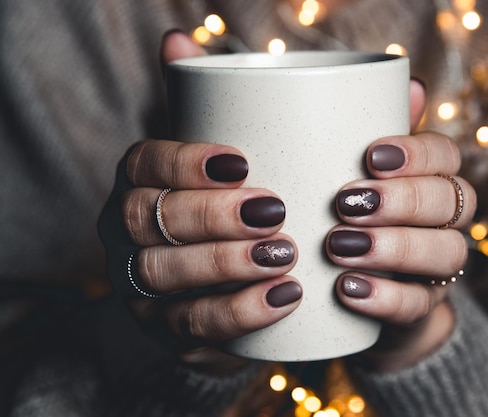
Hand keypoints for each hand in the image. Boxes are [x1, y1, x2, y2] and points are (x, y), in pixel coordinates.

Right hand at [98, 31, 302, 372]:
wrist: (225, 278)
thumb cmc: (228, 203)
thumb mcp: (222, 158)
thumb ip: (213, 103)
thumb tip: (179, 37)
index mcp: (138, 182)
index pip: (144, 165)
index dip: (185, 162)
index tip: (241, 161)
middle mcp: (127, 232)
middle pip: (152, 221)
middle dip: (212, 216)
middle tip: (275, 211)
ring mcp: (141, 285)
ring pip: (166, 275)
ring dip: (226, 265)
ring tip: (284, 256)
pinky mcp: (166, 330)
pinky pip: (191, 328)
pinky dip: (238, 313)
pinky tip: (284, 298)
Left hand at [330, 80, 476, 371]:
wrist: (351, 294)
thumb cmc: (352, 219)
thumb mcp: (356, 176)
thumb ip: (374, 132)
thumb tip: (411, 83)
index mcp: (432, 180)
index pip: (446, 156)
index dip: (417, 153)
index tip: (370, 156)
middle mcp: (445, 221)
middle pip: (451, 202)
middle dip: (402, 200)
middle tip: (345, 203)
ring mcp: (438, 268)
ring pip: (446, 252)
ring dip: (395, 247)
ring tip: (339, 247)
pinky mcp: (422, 310)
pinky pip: (419, 306)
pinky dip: (385, 296)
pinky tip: (347, 289)